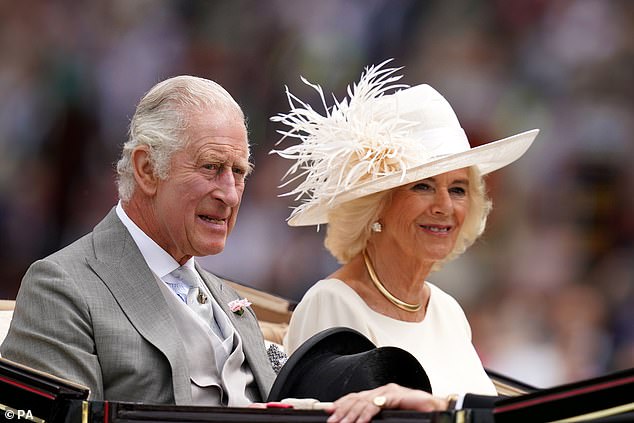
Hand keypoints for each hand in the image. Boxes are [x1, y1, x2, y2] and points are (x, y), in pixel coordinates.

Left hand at [325, 383, 447, 422]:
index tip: (328, 412)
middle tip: (331, 420)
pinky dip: (367, 413)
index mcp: (380, 394)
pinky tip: (360, 421)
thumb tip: (361, 422)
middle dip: (341, 410)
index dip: (341, 404)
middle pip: (356, 398)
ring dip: (351, 414)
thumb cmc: (419, 414)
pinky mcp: (398, 395)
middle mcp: (383, 390)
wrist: (439, 410)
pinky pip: (378, 403)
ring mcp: (390, 391)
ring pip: (364, 401)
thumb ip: (377, 418)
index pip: (355, 397)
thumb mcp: (392, 416)